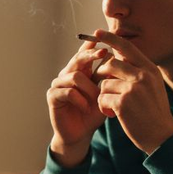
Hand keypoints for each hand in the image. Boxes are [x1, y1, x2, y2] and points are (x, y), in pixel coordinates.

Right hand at [46, 36, 109, 166]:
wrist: (80, 134)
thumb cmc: (93, 114)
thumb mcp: (104, 95)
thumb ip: (108, 79)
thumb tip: (119, 60)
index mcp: (80, 71)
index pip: (84, 53)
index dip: (92, 45)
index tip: (105, 39)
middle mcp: (67, 74)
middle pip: (77, 58)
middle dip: (91, 54)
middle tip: (103, 52)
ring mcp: (58, 84)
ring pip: (74, 76)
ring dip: (89, 88)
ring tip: (96, 99)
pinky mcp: (52, 96)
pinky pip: (68, 92)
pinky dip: (80, 100)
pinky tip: (86, 108)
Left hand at [93, 30, 172, 153]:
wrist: (162, 136)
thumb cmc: (154, 113)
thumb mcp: (153, 87)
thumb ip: (139, 72)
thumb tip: (119, 59)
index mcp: (150, 69)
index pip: (127, 47)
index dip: (110, 38)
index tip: (96, 32)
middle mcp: (143, 75)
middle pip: (110, 64)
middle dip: (101, 75)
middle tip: (104, 89)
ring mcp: (133, 88)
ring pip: (104, 83)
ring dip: (103, 96)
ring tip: (113, 108)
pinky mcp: (123, 102)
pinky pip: (102, 98)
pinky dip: (103, 107)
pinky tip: (112, 115)